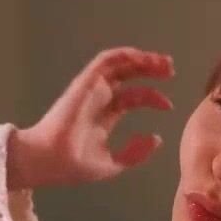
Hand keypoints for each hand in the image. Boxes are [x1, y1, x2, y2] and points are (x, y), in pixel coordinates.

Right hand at [8, 47, 174, 189]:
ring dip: (142, 59)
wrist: (49, 162)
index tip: (169, 106)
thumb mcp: (112, 163)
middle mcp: (99, 98)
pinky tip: (143, 59)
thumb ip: (134, 153)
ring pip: (119, 64)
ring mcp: (92, 88)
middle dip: (150, 70)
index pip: (133, 98)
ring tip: (163, 61)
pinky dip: (125, 55)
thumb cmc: (73, 165)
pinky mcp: (85, 82)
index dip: (153, 97)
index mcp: (105, 115)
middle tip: (171, 70)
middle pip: (128, 76)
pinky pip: (106, 60)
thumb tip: (156, 139)